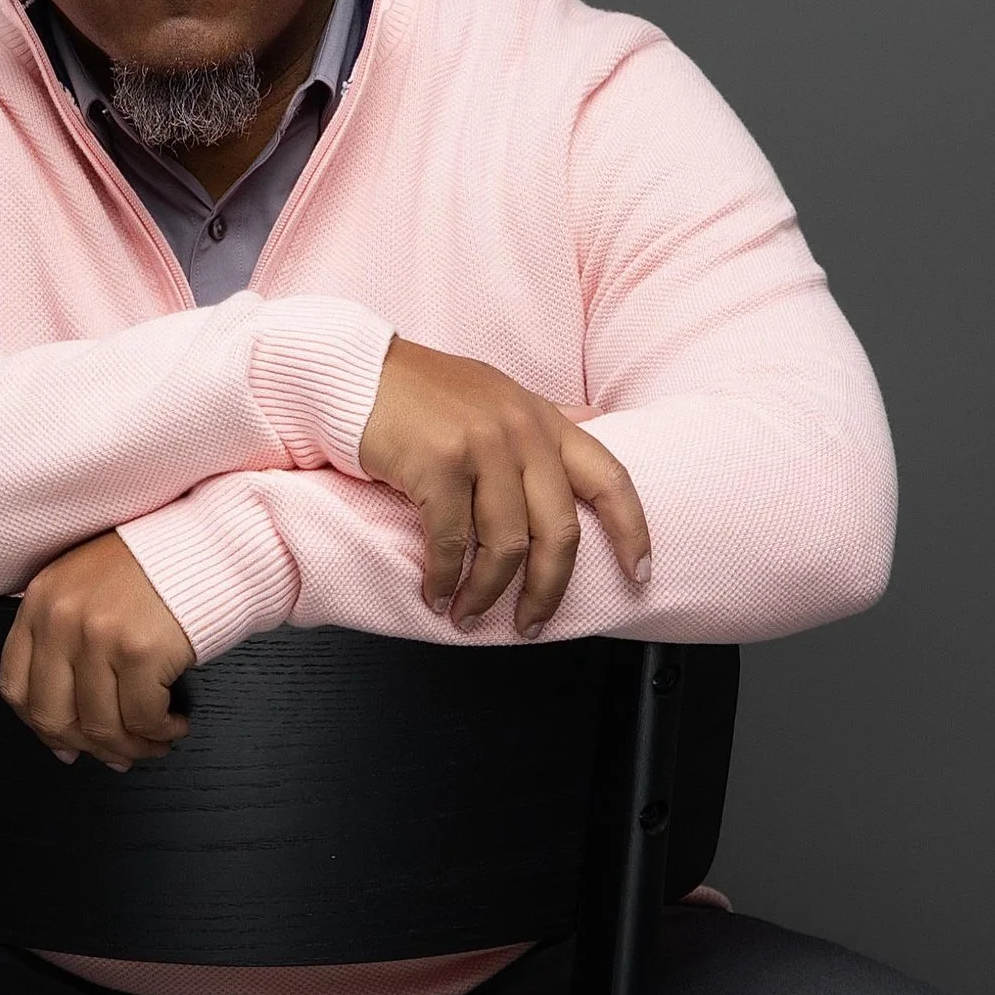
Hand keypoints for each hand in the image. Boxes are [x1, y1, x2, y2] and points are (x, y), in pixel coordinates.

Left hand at [0, 530, 194, 769]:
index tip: (67, 743)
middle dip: (90, 746)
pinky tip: (174, 724)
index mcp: (41, 602)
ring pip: (101, 726)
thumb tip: (65, 734)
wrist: (211, 544)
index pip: (17, 688)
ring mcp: (97, 635)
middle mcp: (61, 618)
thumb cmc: (158, 569)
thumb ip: (66, 646)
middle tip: (118, 752)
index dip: (43, 728)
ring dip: (133, 746)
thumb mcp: (89, 591)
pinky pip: (143, 718)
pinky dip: (161, 732)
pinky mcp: (139, 650)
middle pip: (54, 716)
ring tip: (154, 740)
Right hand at [357, 337, 651, 631]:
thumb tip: (594, 420)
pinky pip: (452, 542)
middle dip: (548, 590)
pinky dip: (444, 579)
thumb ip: (544, 419)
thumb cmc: (421, 392)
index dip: (632, 530)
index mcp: (543, 419)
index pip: (609, 477)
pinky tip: (435, 593)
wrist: (355, 371)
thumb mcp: (498, 395)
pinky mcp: (439, 463)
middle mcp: (521, 430)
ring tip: (468, 615)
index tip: (638, 573)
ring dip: (486, 594)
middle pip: (558, 531)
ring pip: (506, 546)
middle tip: (531, 624)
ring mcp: (482, 445)